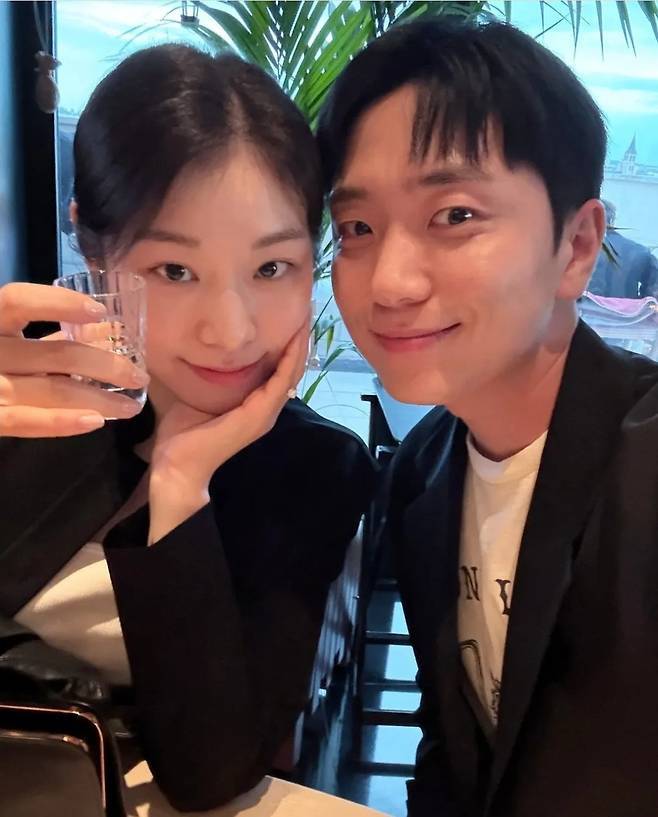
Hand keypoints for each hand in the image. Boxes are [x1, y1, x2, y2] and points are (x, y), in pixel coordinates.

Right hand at [0, 283, 148, 437]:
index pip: (17, 301)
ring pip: (52, 389)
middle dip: (106, 364)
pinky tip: (94, 422)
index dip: (58, 303)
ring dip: (99, 397)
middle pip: (55, 353)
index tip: (99, 311)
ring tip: (130, 406)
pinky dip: (61, 423)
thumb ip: (49, 330)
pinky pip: (25, 422)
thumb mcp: (9, 336)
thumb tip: (106, 324)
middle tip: (139, 374)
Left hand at [147, 320, 308, 542]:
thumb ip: (206, 376)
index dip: (289, 343)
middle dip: (300, 339)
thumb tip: (198, 346)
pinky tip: (296, 338)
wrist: (175, 465)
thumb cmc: (181, 435)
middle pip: (292, 368)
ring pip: (292, 372)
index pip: (280, 369)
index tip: (292, 314)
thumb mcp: (196, 395)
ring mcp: (265, 414)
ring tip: (306, 316)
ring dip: (301, 344)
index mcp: (255, 405)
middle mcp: (266, 409)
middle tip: (307, 307)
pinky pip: (282, 381)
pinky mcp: (259, 416)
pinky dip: (291, 358)